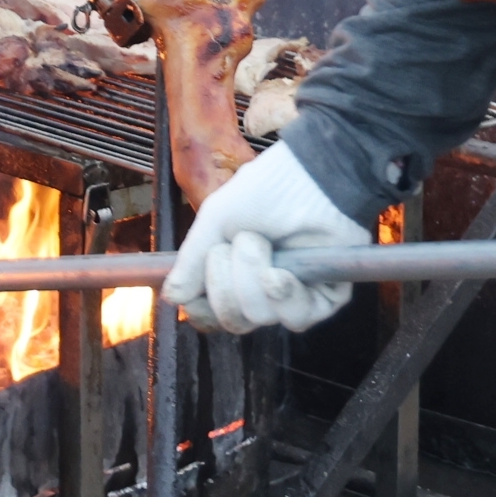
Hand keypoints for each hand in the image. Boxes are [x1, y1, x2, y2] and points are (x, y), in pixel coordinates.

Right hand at [160, 142, 368, 334]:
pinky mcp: (324, 298)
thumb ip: (193, 260)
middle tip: (237, 245)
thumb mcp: (216, 218)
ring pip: (259, 317)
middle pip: (233, 320)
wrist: (312, 176)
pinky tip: (281, 272)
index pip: (210, 312)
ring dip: (253, 278)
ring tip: (264, 243)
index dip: (203, 303)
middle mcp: (261, 290)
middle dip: (227, 283)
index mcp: (233, 273)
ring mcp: (291, 296)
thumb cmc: (266, 189)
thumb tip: (172, 297)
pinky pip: (295, 318)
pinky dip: (283, 294)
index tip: (200, 278)